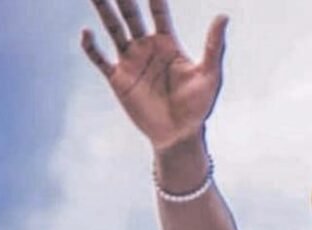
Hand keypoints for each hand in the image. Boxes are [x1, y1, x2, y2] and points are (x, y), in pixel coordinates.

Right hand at [81, 0, 227, 151]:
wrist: (180, 136)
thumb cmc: (199, 108)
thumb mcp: (210, 76)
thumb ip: (214, 46)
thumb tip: (224, 16)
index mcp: (167, 44)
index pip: (158, 11)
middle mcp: (146, 47)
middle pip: (130, 13)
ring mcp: (130, 61)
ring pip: (112, 28)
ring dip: (103, 10)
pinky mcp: (118, 79)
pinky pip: (99, 58)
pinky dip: (91, 46)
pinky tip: (87, 32)